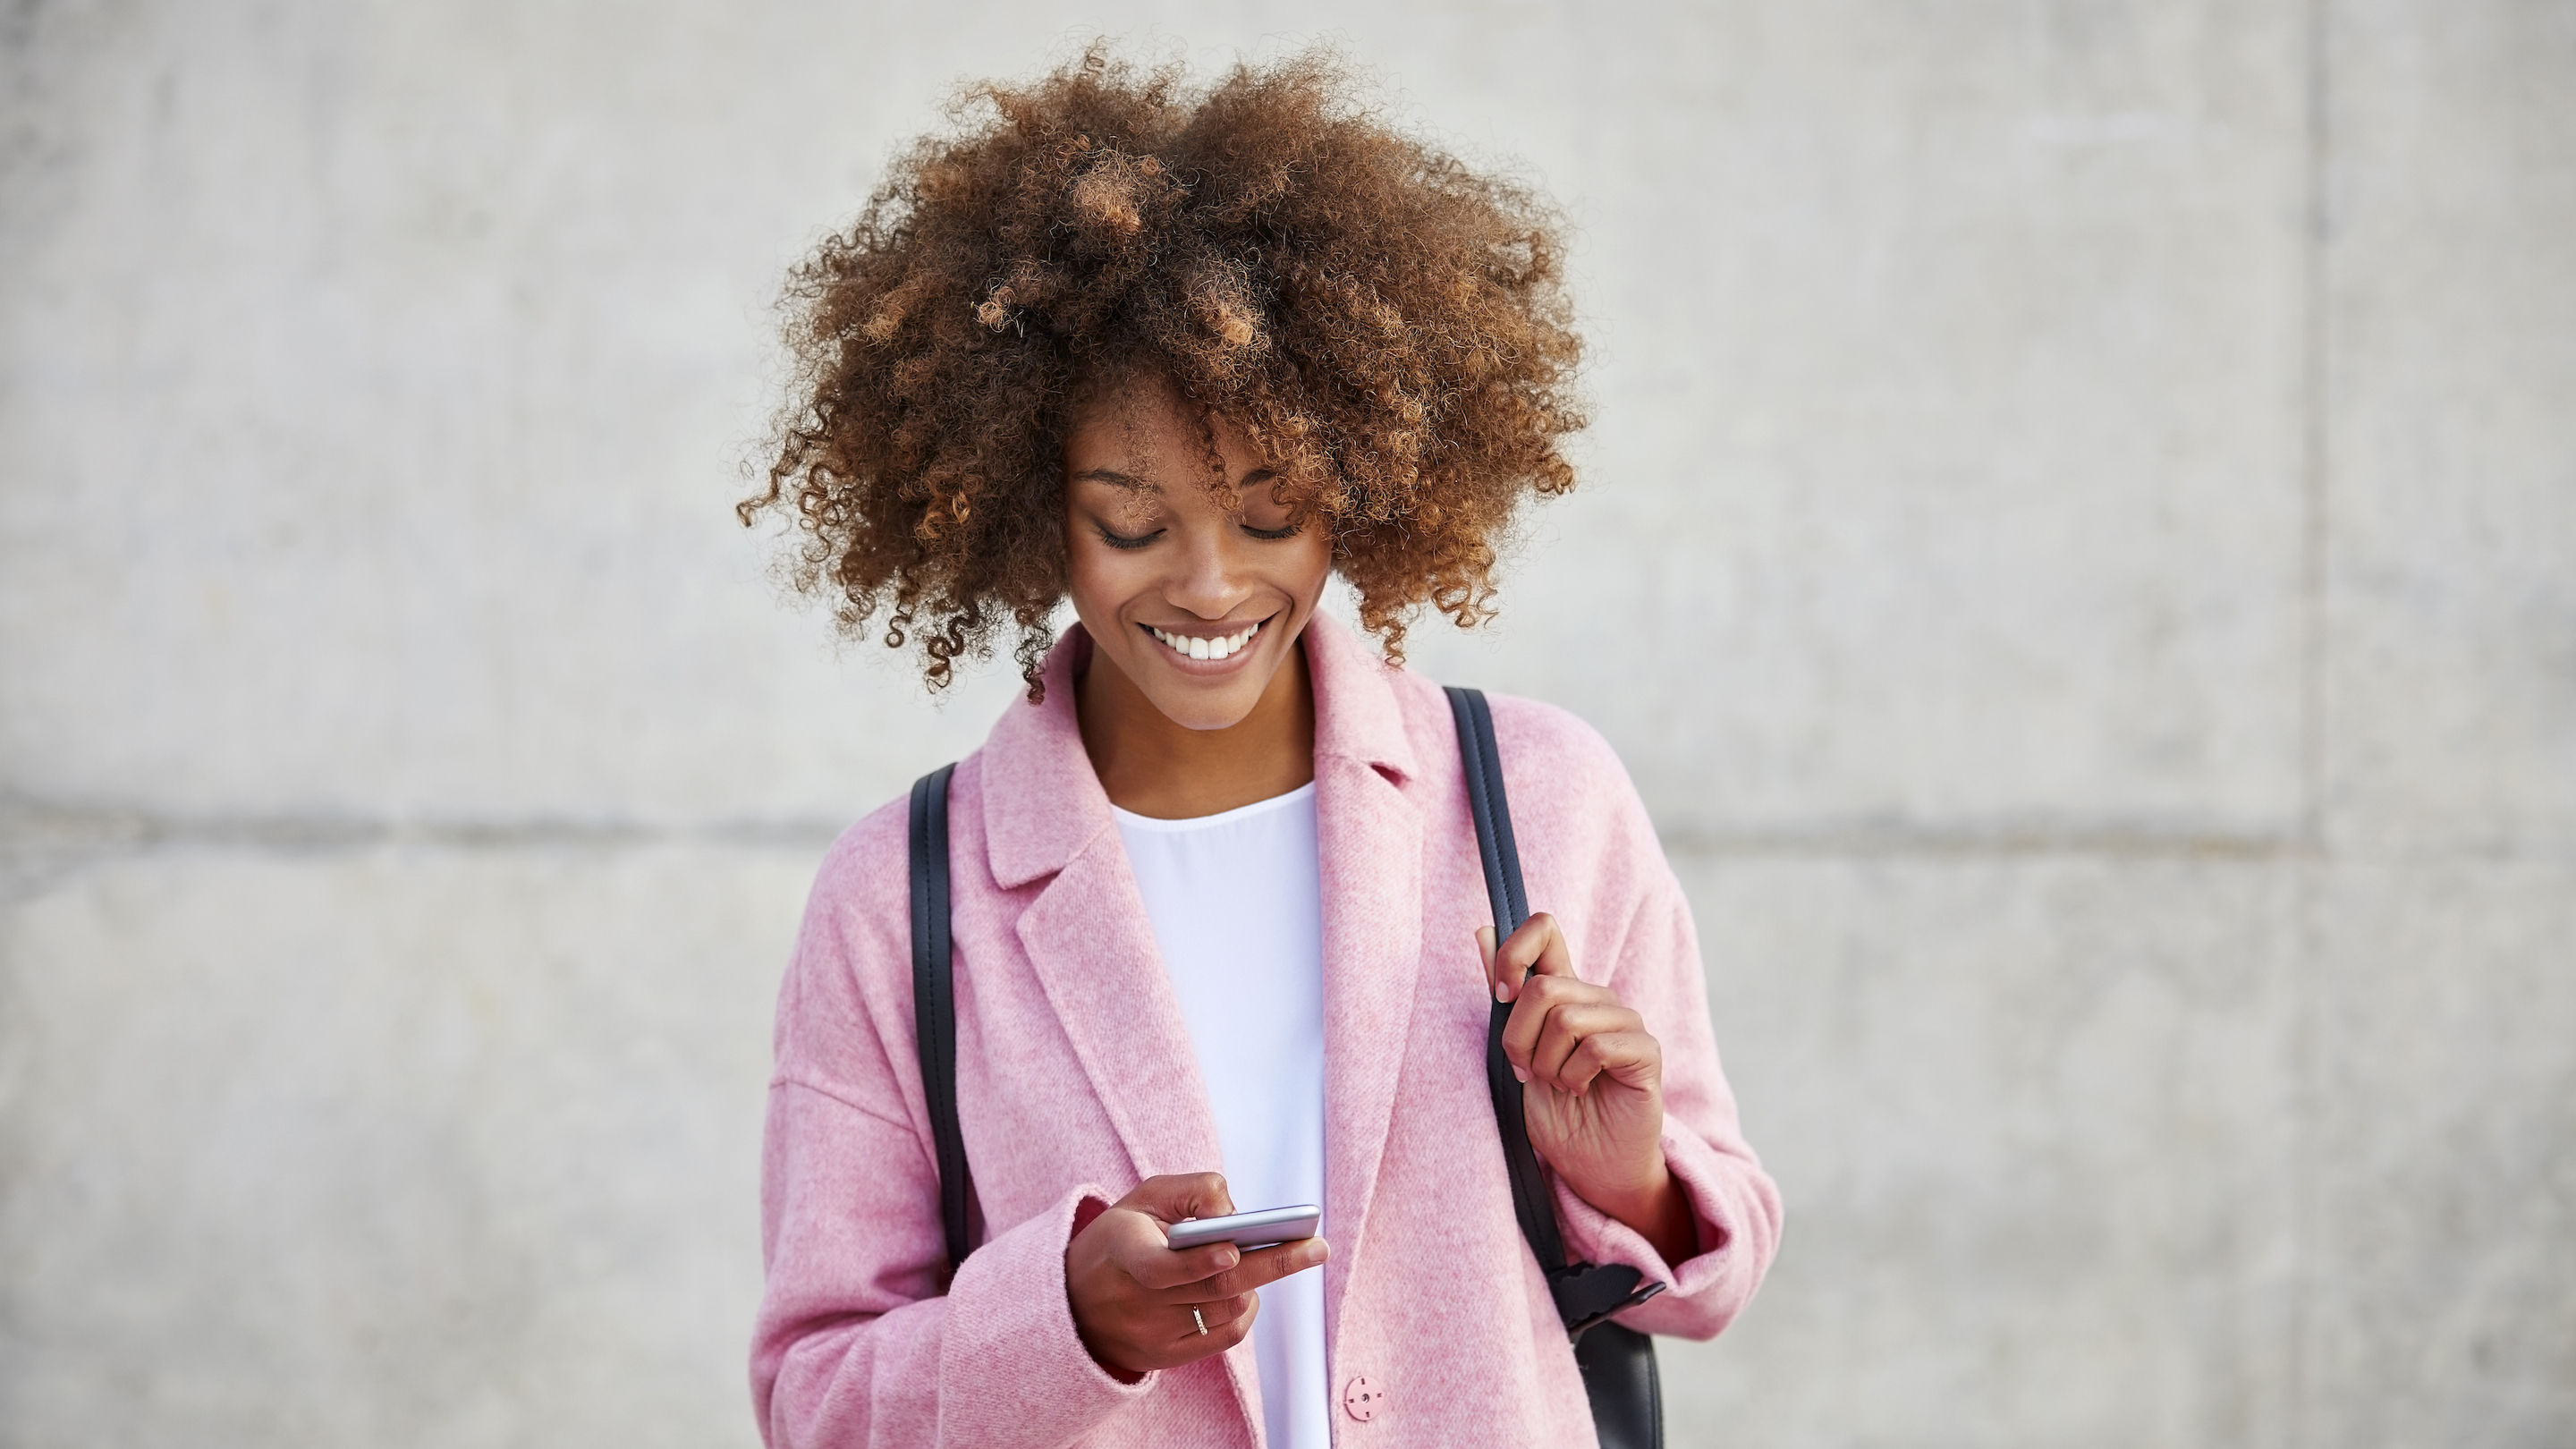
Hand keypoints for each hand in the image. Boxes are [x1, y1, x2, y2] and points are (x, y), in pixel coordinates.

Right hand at [1064, 1173, 1330, 1376]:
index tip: (1233, 1249)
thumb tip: (1237, 1214)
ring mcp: (1151, 1334)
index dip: (1197, 1261)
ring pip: (1226, 1310)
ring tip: (1280, 1255)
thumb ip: (1194, 1191)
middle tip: (1317, 1246)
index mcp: (1123, 1253)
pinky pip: (1225, 1336)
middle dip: (1273, 1264)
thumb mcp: (1145, 1198)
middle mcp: (1136, 1301)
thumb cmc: (1122, 1238)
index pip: (1160, 1267)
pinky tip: (1250, 1288)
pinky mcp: (1166, 1356)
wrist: (1075, 1302)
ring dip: (1260, 1282)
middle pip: (1215, 1288)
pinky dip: (1246, 1309)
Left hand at [1484, 915, 1696, 1264]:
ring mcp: (1625, 1022)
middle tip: (1527, 1071)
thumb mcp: (1516, 1051)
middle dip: (1519, 1039)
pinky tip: (1581, 1091)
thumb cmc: (1557, 1112)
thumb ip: (1506, 996)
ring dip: (1548, 1064)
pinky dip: (1575, 1075)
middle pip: (1542, 989)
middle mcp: (1596, 998)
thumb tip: (1483, 930)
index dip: (1513, 953)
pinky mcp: (1645, 1051)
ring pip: (1567, 1019)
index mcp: (1565, 991)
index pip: (1544, 930)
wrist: (1590, 1165)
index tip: (1500, 996)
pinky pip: (1598, 1046)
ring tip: (1558, 1084)